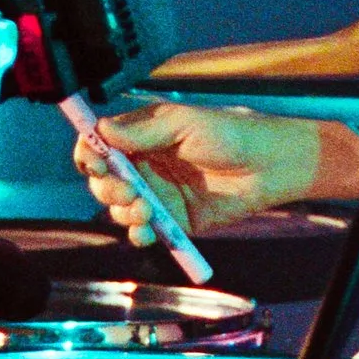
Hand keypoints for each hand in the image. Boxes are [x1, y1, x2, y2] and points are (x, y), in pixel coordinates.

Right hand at [69, 98, 333, 243]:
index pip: (100, 144)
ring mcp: (157, 193)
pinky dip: (138, 234)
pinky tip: (147, 231)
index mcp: (144, 134)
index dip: (89, 153)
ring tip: (146, 210)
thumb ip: (143, 130)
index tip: (96, 163)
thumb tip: (102, 129)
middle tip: (128, 189)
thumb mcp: (186, 124)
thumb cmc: (231, 133)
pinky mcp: (171, 219)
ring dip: (123, 211)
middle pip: (103, 180)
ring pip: (119, 208)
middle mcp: (145, 164)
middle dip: (107, 187)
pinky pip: (143, 230)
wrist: (269, 166)